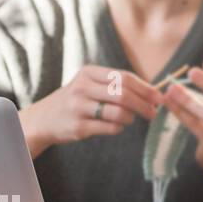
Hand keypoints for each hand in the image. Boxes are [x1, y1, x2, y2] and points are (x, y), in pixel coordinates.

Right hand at [20, 65, 162, 157]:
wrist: (43, 119)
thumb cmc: (75, 101)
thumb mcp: (88, 84)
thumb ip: (114, 84)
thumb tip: (151, 91)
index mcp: (88, 73)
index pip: (124, 77)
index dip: (145, 88)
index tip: (158, 97)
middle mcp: (82, 88)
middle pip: (123, 94)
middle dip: (144, 104)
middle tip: (154, 113)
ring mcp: (79, 108)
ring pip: (118, 113)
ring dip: (130, 118)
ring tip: (130, 119)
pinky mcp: (78, 127)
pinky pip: (109, 128)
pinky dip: (119, 128)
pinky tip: (116, 126)